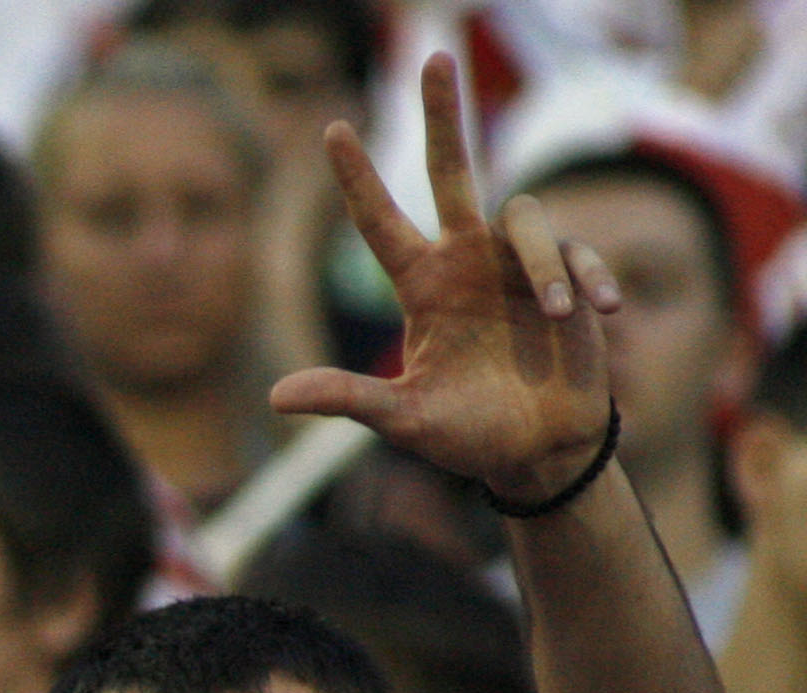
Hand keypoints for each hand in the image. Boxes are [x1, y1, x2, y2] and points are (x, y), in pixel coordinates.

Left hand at [270, 53, 619, 503]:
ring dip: (542, 264)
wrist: (536, 451)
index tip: (331, 129)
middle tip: (434, 56)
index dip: (358, 178)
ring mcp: (518, 265)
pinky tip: (603, 313)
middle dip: (444, 116)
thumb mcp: (403, 418)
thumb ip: (349, 399)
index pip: (381, 223)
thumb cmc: (466, 433)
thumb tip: (274, 397)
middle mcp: (467, 262)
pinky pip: (576, 255)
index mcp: (423, 288)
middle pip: (453, 172)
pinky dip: (587, 278)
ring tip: (554, 319)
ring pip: (526, 216)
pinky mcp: (568, 276)